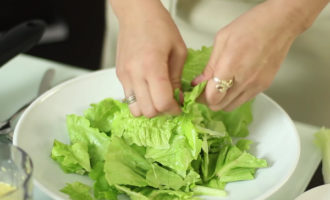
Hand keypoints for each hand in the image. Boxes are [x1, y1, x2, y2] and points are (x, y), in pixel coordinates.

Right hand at [113, 0, 186, 116]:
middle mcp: (135, 73)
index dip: (174, 110)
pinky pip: (128, 98)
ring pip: (135, 110)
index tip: (179, 107)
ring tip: (158, 98)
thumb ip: (176, 78)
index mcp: (152, 66)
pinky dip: (140, 100)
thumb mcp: (178, 51)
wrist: (136, 13)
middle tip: (171, 103)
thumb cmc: (158, 25)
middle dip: (162, 112)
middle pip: (148, 111)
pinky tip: (149, 90)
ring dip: (149, 109)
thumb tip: (178, 98)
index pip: (162, 103)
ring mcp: (125, 76)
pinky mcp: (120, 76)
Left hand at [192, 1, 303, 110]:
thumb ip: (210, 65)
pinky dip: (234, 97)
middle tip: (205, 90)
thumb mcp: (222, 40)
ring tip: (218, 87)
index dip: (201, 97)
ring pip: (232, 106)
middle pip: (220, 106)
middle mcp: (244, 80)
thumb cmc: (251, 26)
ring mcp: (256, 85)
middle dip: (209, 100)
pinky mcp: (264, 87)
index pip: (212, 97)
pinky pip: (244, 100)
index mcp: (230, 66)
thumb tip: (199, 81)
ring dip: (221, 100)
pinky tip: (232, 84)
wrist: (280, 24)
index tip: (197, 91)